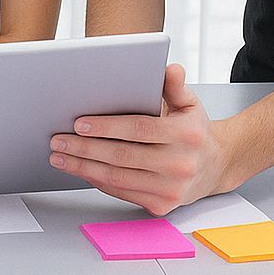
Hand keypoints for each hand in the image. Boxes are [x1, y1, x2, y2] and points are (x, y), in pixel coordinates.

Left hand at [47, 63, 230, 214]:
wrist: (215, 166)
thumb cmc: (194, 130)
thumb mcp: (189, 103)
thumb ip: (175, 86)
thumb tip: (170, 68)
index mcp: (186, 135)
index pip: (138, 129)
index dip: (106, 127)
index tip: (78, 123)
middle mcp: (180, 164)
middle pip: (121, 156)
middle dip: (84, 148)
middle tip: (58, 141)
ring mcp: (171, 189)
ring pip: (117, 178)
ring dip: (84, 167)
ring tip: (60, 157)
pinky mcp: (162, 206)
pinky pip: (122, 192)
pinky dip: (98, 181)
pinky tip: (81, 170)